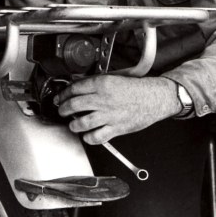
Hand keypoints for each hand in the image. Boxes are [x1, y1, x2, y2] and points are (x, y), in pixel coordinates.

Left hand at [56, 75, 180, 143]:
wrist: (155, 98)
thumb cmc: (137, 89)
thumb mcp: (115, 78)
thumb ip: (96, 83)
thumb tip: (79, 86)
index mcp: (103, 84)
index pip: (75, 88)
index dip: (64, 94)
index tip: (60, 98)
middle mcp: (103, 99)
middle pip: (74, 105)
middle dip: (63, 109)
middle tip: (62, 111)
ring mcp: (109, 115)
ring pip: (81, 123)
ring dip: (73, 125)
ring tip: (73, 124)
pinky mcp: (116, 128)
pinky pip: (96, 137)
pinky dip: (88, 138)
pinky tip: (88, 135)